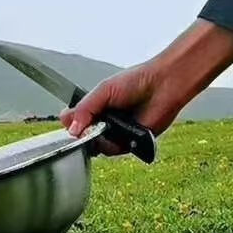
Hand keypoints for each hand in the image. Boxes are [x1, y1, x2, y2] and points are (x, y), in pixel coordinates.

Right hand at [60, 19, 232, 155]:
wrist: (162, 86)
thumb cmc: (135, 82)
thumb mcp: (104, 90)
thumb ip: (85, 109)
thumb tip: (72, 129)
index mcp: (94, 108)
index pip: (72, 120)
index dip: (70, 124)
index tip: (71, 124)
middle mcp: (102, 122)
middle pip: (82, 137)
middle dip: (82, 136)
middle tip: (87, 129)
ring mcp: (114, 134)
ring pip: (96, 147)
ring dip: (99, 141)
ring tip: (108, 126)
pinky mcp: (128, 143)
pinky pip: (114, 151)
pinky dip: (114, 145)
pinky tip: (119, 133)